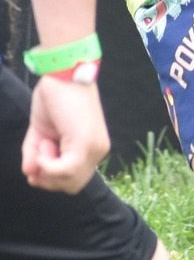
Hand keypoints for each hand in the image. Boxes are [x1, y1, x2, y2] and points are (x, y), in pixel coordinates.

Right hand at [21, 76, 110, 192]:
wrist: (63, 73)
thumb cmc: (54, 97)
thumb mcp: (40, 132)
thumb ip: (35, 154)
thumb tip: (30, 173)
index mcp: (88, 148)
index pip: (72, 180)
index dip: (50, 178)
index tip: (36, 160)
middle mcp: (96, 151)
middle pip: (71, 186)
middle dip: (48, 178)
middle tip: (39, 153)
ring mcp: (94, 149)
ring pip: (69, 182)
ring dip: (47, 168)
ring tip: (45, 143)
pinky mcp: (86, 144)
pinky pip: (65, 171)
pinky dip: (48, 165)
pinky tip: (44, 146)